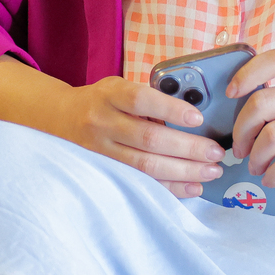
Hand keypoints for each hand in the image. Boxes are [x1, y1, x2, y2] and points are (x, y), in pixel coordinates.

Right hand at [0, 58, 225, 197]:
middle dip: (188, 148)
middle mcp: (103, 123)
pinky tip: (193, 188)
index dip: (170, 109)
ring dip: (184, 172)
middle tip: (216, 153)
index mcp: (110, 95)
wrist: (59, 119)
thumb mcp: (118, 86)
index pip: (141, 100)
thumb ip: (148, 97)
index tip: (198, 119)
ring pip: (146, 166)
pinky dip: (170, 188)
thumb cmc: (101, 100)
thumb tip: (194, 115)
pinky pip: (142, 184)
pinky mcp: (106, 173)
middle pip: (149, 139)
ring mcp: (102, 152)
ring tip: (211, 172)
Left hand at [226, 49, 274, 192]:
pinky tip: (271, 179)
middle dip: (241, 128)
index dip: (247, 73)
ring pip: (273, 134)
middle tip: (239, 146)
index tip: (232, 93)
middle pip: (262, 102)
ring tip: (254, 166)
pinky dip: (274, 173)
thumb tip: (252, 114)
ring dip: (255, 155)